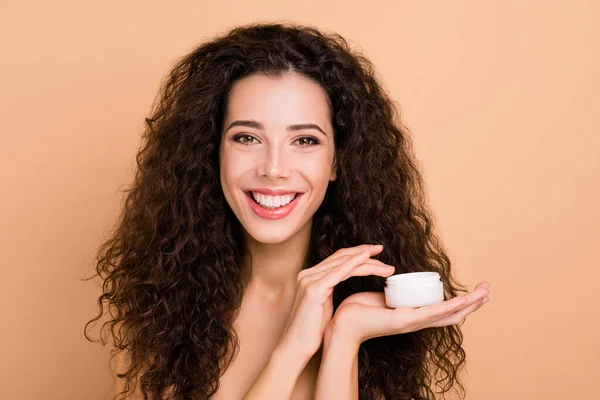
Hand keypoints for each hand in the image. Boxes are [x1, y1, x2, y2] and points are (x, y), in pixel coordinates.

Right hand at [275, 244, 395, 362]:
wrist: (295, 345)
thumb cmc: (310, 331)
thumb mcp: (322, 305)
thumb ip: (328, 291)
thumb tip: (341, 285)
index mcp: (310, 276)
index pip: (337, 259)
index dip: (356, 253)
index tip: (374, 252)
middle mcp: (308, 274)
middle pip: (341, 256)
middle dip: (363, 252)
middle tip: (381, 249)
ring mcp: (310, 279)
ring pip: (343, 262)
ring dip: (366, 260)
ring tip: (385, 265)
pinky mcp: (314, 288)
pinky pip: (339, 272)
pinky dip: (354, 263)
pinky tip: (367, 260)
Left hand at [327, 281, 489, 345]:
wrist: (342, 324)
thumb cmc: (358, 311)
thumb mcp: (382, 296)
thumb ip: (393, 290)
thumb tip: (396, 275)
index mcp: (413, 314)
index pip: (443, 310)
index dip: (461, 301)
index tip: (476, 290)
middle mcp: (417, 320)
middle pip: (452, 313)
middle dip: (473, 302)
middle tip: (489, 290)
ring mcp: (413, 322)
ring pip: (448, 313)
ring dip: (469, 304)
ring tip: (485, 294)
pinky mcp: (405, 321)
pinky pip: (432, 313)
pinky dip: (451, 307)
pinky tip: (464, 302)